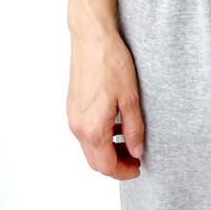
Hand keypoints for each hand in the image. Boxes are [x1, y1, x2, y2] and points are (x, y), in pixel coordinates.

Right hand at [67, 13, 144, 179]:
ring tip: (128, 140)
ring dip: (107, 150)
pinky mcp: (72, 105)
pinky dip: (100, 136)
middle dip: (116, 164)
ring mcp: (72, 116)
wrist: (92, 38)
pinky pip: (85, 131)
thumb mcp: (131, 98)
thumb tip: (136, 150)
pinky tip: (115, 124)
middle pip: (95, 160)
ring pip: (89, 146)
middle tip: (135, 158)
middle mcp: (77, 126)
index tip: (138, 168)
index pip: (106, 165)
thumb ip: (134, 129)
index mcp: (92, 128)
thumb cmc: (111, 62)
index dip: (123, 171)